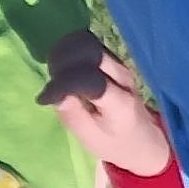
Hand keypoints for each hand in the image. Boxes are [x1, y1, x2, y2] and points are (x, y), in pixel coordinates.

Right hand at [37, 29, 174, 177]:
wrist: (143, 140)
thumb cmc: (114, 143)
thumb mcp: (90, 138)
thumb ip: (73, 115)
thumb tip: (56, 93)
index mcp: (120, 102)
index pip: (89, 79)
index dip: (61, 84)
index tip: (44, 99)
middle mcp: (123, 77)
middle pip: (89, 51)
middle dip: (62, 61)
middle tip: (52, 82)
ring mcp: (121, 66)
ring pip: (88, 44)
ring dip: (65, 54)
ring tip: (56, 76)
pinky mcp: (114, 62)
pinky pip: (89, 47)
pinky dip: (71, 53)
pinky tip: (64, 70)